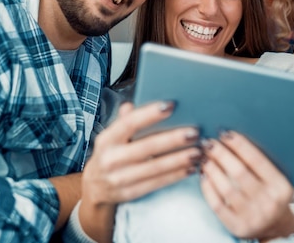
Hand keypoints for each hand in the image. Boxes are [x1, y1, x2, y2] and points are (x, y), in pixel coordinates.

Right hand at [80, 101, 200, 240]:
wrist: (94, 187)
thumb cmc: (112, 153)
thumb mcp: (113, 136)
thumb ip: (127, 119)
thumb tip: (138, 100)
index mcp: (107, 139)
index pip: (129, 123)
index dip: (150, 114)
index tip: (172, 105)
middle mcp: (110, 158)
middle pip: (147, 147)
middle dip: (173, 139)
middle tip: (195, 132)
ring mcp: (118, 178)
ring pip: (155, 168)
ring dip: (180, 159)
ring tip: (199, 151)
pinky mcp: (129, 193)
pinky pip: (157, 183)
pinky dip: (176, 175)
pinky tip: (191, 167)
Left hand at [200, 131, 293, 239]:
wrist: (277, 230)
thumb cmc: (281, 197)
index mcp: (283, 188)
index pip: (258, 161)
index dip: (240, 145)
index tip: (226, 133)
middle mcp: (268, 203)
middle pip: (239, 173)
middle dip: (222, 154)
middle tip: (210, 142)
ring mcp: (251, 217)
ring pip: (226, 188)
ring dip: (212, 168)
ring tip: (205, 155)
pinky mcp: (236, 227)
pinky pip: (217, 204)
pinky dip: (208, 188)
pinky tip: (204, 174)